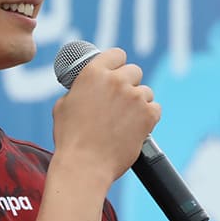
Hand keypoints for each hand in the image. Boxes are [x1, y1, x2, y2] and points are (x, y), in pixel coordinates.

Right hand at [51, 47, 160, 188]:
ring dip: (138, 102)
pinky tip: (135, 127)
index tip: (116, 73)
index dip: (117, 64)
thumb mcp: (63, 105)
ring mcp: (135, 97)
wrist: (85, 165)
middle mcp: (116, 81)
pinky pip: (155, 109)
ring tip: (124, 120)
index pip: (117, 55)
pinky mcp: (148, 115)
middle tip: (120, 101)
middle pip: (134, 71)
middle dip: (129, 84)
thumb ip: (80, 89)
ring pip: (146, 91)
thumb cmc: (70, 139)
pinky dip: (148, 117)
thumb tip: (88, 88)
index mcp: (94, 73)